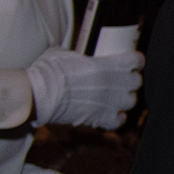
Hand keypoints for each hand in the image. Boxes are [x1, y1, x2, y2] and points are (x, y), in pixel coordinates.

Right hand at [26, 47, 143, 128]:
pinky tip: (110, 114)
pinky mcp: (99, 118)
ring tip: (115, 97)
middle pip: (136, 82)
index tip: (130, 61)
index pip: (135, 60)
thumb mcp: (64, 53)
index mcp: (106, 64)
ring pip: (131, 101)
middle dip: (130, 80)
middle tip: (121, 79)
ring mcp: (108, 102)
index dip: (135, 61)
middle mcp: (112, 84)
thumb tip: (77, 56)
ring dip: (124, 99)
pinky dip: (117, 118)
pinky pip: (119, 121)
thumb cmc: (48, 70)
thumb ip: (78, 55)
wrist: (38, 94)